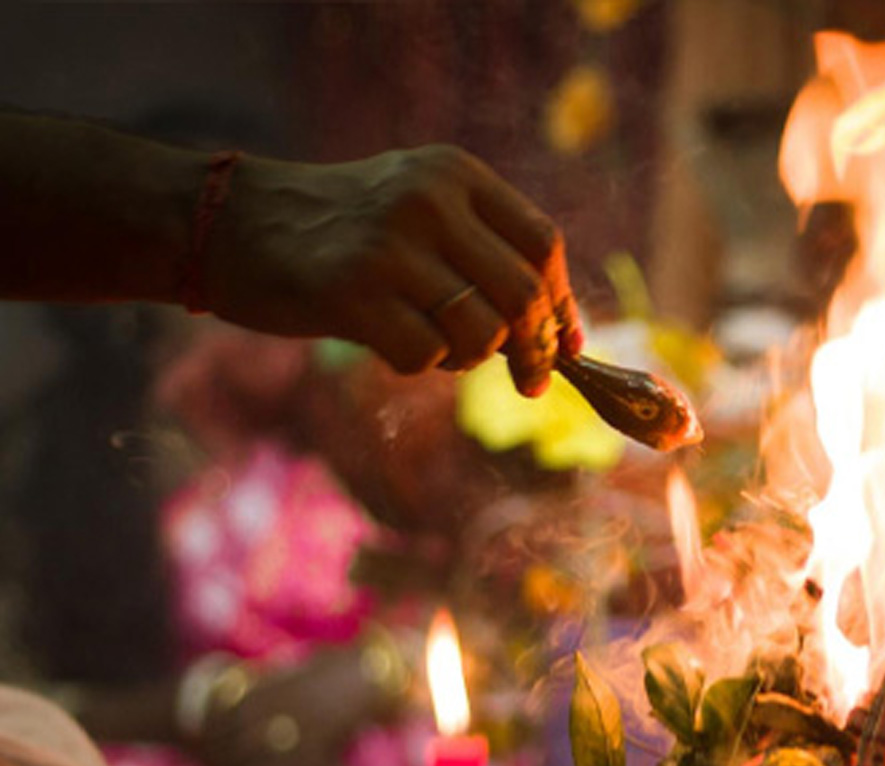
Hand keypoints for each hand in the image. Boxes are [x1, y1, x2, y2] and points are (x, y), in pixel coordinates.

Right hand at [202, 144, 582, 395]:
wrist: (228, 223)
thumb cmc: (340, 232)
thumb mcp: (417, 213)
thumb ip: (483, 255)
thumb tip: (562, 335)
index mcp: (453, 174)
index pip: (542, 244)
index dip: (561, 302)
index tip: (565, 344)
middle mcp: (427, 201)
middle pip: (522, 293)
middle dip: (536, 349)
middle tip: (530, 381)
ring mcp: (389, 246)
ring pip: (480, 332)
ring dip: (470, 357)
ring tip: (436, 345)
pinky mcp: (351, 293)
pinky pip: (425, 355)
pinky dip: (419, 364)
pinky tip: (389, 342)